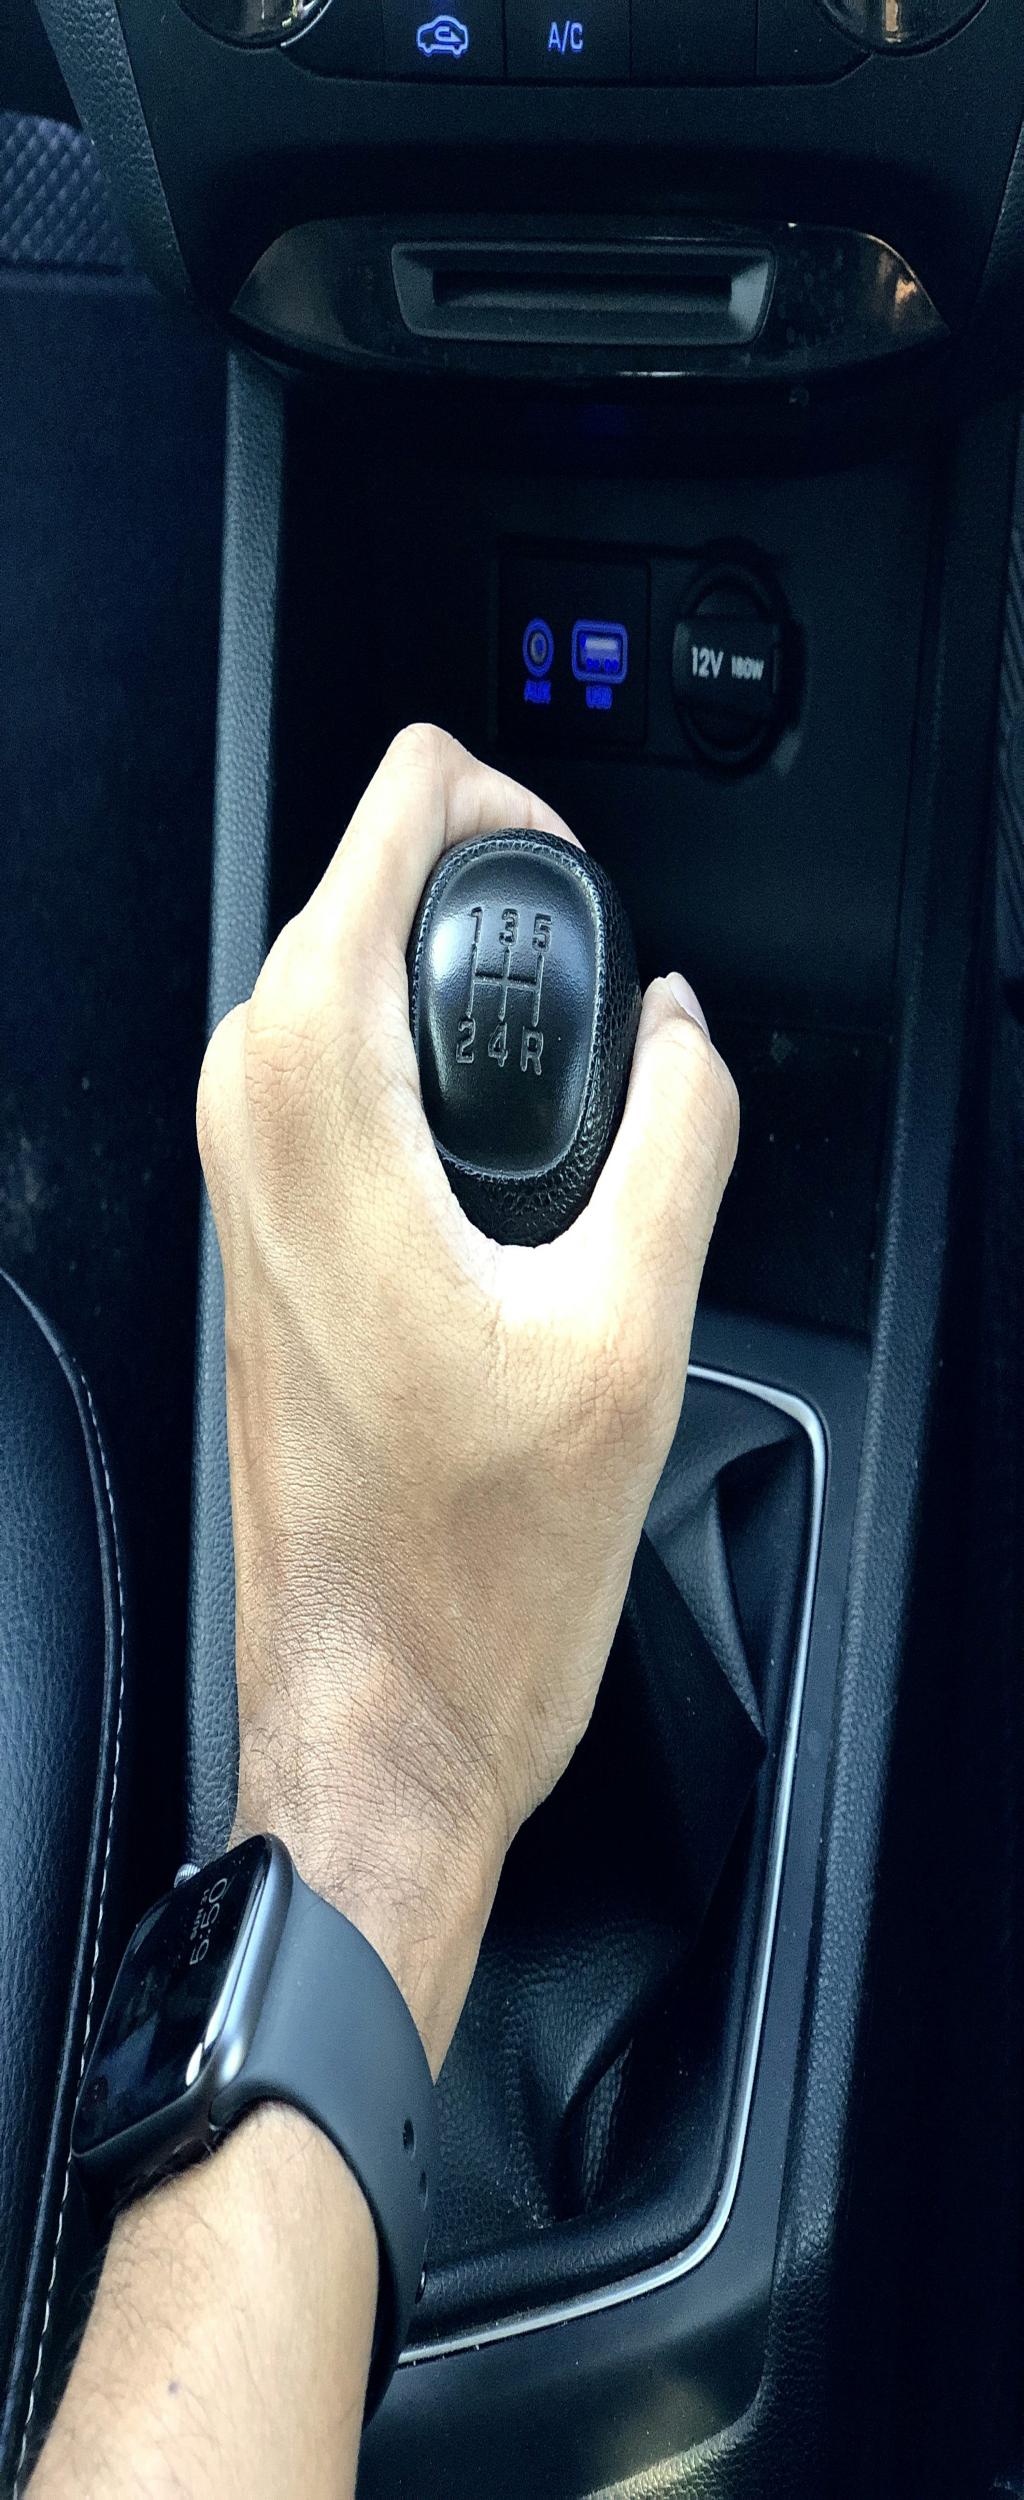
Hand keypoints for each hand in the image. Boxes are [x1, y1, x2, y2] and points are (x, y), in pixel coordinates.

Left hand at [197, 725, 737, 2070]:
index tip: (568, 859)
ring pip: (318, 981)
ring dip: (435, 966)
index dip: (485, 802)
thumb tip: (683, 1031)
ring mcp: (235, 1193)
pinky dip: (402, 1049)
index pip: (375, 836)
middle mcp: (245, 1134)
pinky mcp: (254, 1248)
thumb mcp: (630, 1335)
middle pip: (341, 891)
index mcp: (318, 1116)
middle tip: (583, 948)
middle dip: (466, 877)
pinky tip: (498, 1129)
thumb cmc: (469, 1575)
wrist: (375, 1715)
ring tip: (558, 1024)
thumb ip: (673, 1140)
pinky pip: (311, 1074)